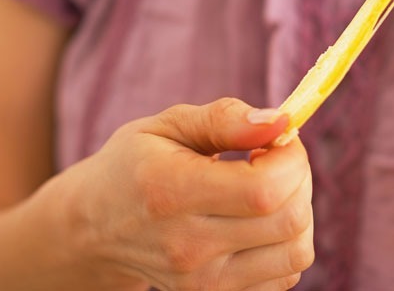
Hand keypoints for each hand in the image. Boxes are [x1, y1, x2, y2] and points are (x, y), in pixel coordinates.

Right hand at [61, 98, 313, 290]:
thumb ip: (224, 119)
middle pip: (288, 220)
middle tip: (273, 158)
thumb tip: (280, 120)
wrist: (94, 229)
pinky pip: (285, 274)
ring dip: (299, 212)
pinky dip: (286, 242)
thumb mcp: (167, 125)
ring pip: (296, 252)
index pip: (264, 189)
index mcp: (171, 193)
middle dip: (299, 178)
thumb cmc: (135, 165)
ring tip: (268, 189)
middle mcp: (187, 246)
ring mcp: (202, 283)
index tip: (278, 137)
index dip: (291, 158)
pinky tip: (258, 218)